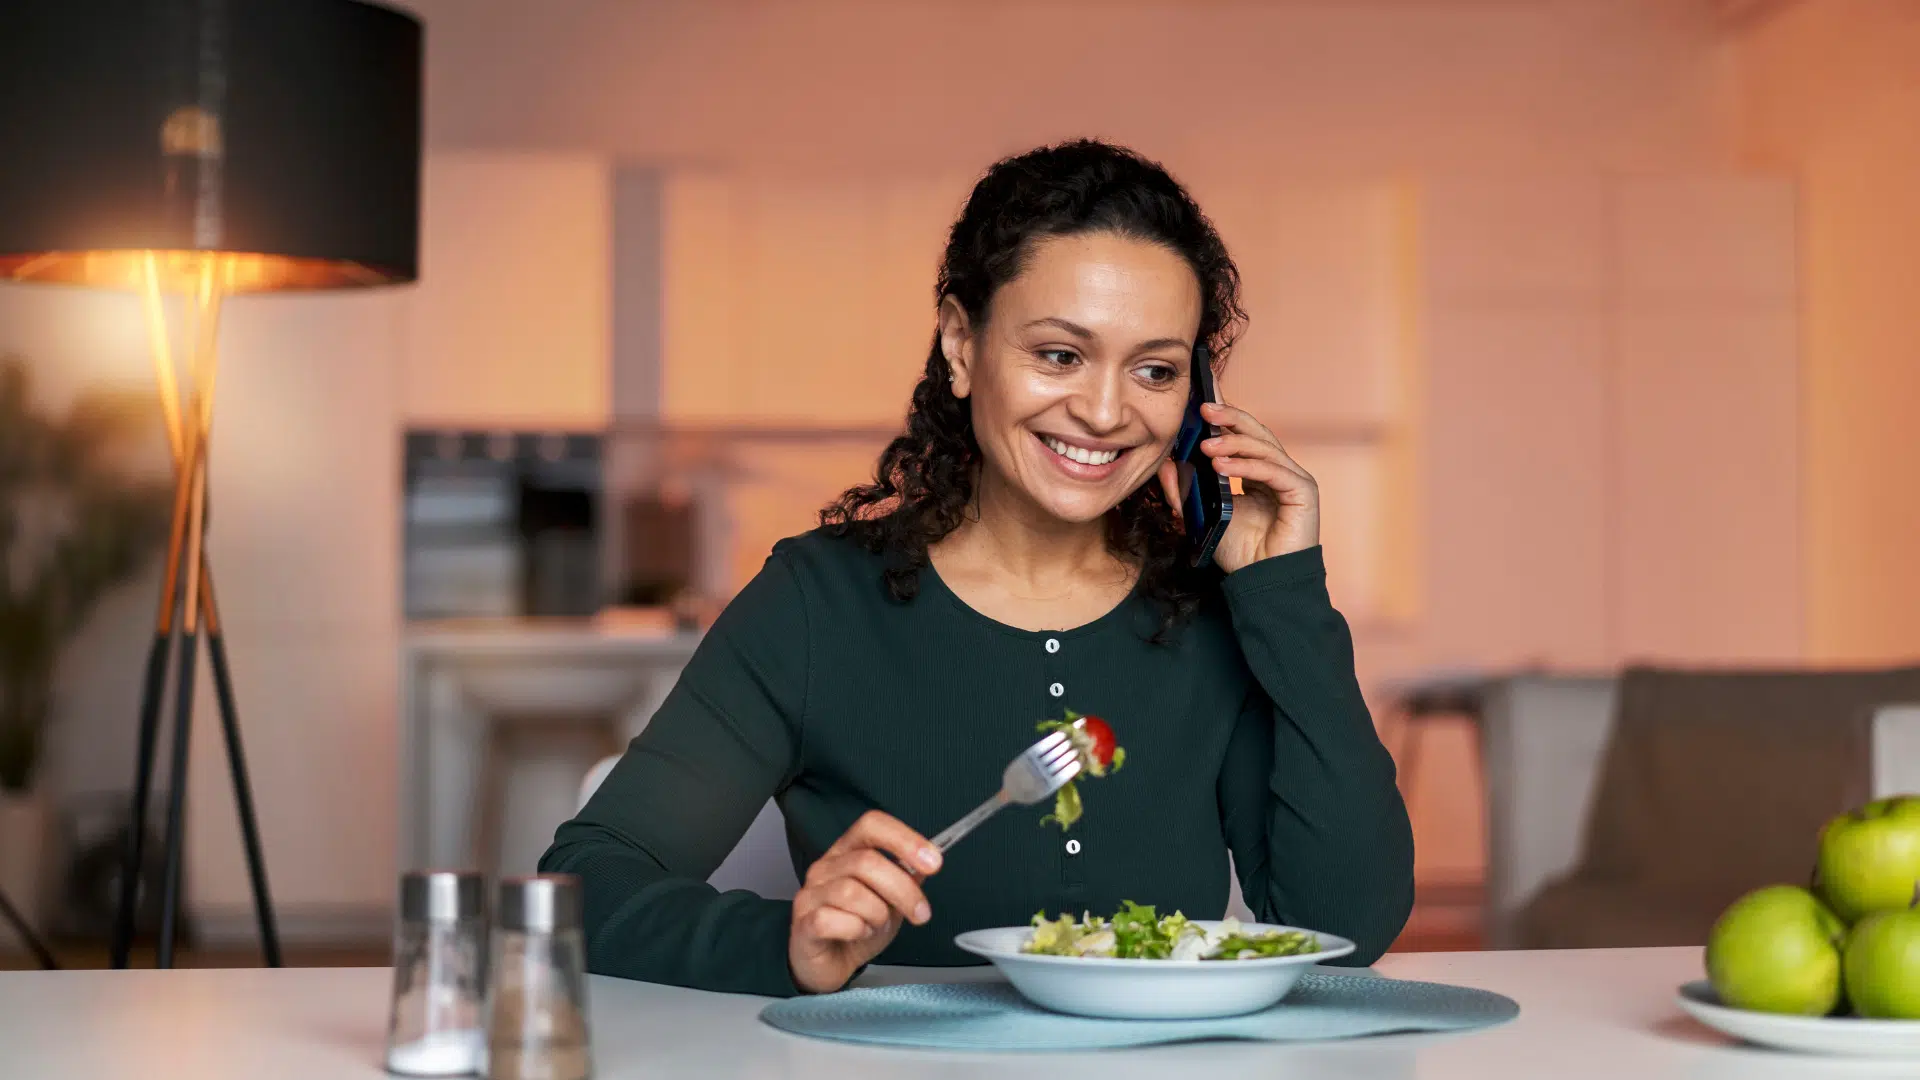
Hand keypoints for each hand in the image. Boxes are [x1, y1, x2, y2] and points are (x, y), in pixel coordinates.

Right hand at [789, 810, 941, 993]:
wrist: (829, 964)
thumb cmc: (857, 927)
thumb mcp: (891, 900)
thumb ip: (907, 879)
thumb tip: (928, 863)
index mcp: (848, 851)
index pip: (872, 825)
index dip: (904, 839)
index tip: (933, 861)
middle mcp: (826, 866)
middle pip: (867, 861)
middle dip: (903, 890)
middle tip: (920, 912)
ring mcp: (811, 893)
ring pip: (852, 892)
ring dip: (877, 914)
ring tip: (878, 925)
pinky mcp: (803, 923)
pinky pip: (832, 919)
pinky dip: (855, 929)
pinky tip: (858, 934)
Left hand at [1157, 401, 1318, 573]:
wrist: (1263, 582)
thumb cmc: (1240, 553)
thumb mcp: (1203, 516)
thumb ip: (1185, 491)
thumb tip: (1166, 464)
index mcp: (1259, 473)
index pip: (1242, 436)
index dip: (1224, 417)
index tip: (1201, 400)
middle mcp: (1279, 470)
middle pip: (1256, 432)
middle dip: (1229, 418)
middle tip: (1203, 408)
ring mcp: (1293, 479)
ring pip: (1264, 447)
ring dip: (1233, 443)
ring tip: (1205, 446)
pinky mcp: (1303, 491)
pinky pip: (1273, 471)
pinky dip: (1247, 465)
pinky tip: (1222, 466)